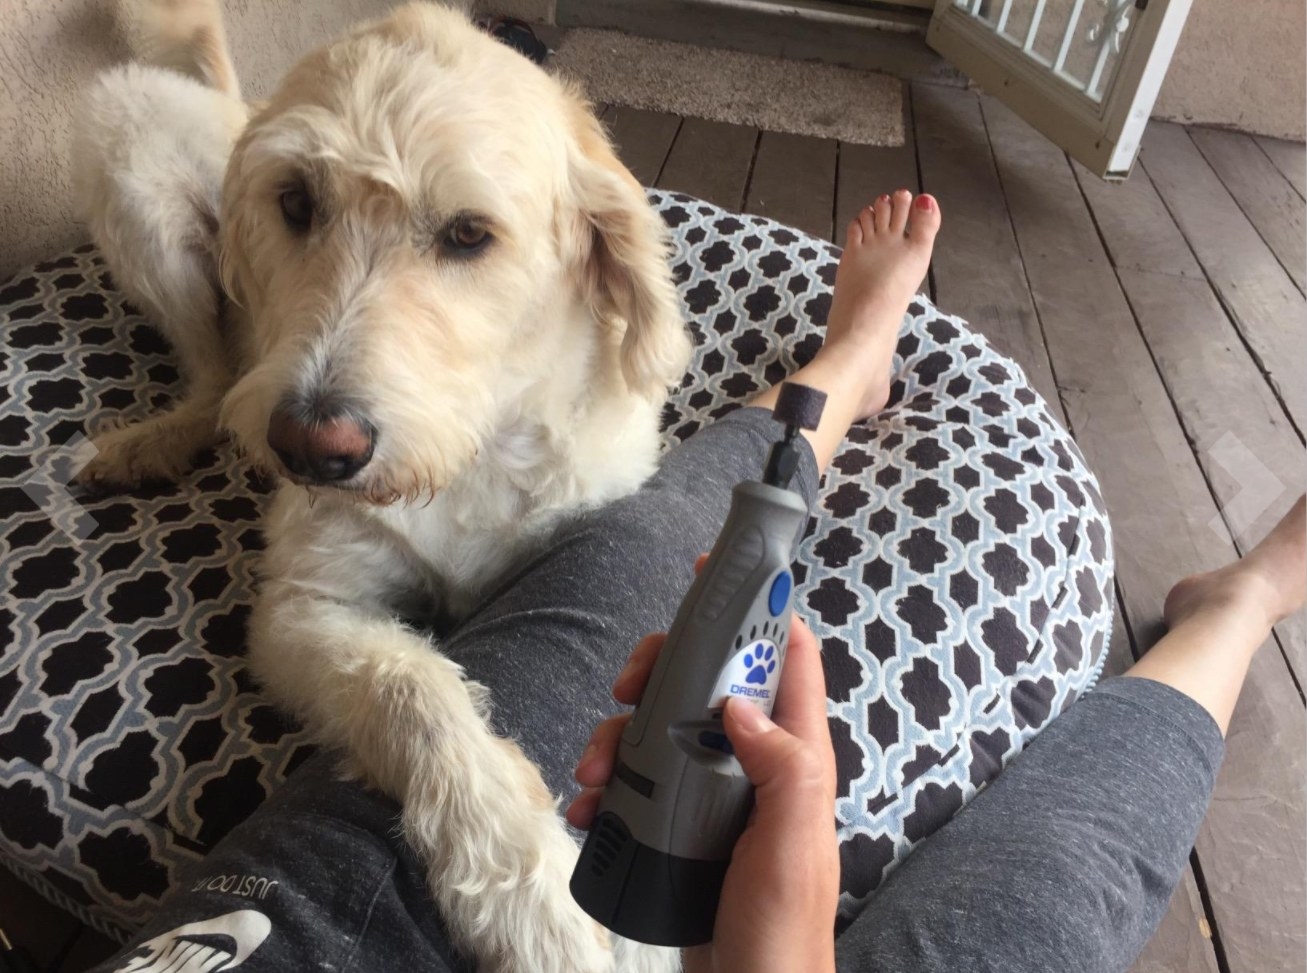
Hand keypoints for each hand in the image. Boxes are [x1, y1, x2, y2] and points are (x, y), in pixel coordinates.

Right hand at [568, 579, 838, 972]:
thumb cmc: (781, 926)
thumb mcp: (792, 844)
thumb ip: (783, 768)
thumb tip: (741, 705)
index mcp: (797, 755)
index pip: (788, 656)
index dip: (758, 606)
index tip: (709, 579)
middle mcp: (759, 762)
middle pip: (711, 680)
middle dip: (664, 671)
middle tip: (627, 687)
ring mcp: (719, 790)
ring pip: (667, 725)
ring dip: (622, 732)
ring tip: (593, 768)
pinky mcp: (685, 820)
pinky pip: (643, 776)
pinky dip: (612, 779)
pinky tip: (589, 800)